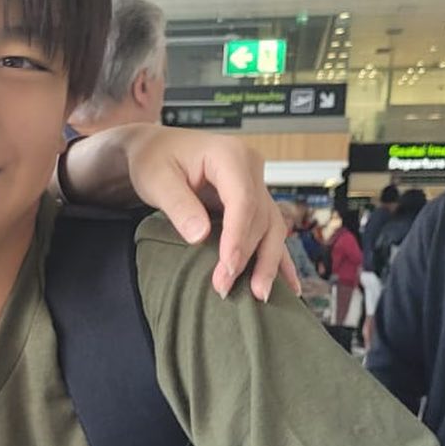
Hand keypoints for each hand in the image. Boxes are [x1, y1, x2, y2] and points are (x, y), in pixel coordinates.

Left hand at [63, 125, 299, 303]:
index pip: (242, 200)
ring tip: (260, 296)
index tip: (227, 268)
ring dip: (267, 262)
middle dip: (246, 257)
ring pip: (271, 227)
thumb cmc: (154, 159)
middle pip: (259, 217)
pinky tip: (290, 285)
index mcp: (229, 155)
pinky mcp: (253, 201)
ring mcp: (256, 184)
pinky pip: (270, 230)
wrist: (157, 149)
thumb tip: (200, 236)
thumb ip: (179, 206)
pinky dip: (278, 257)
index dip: (238, 237)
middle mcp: (250, 168)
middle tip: (225, 288)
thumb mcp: (157, 180)